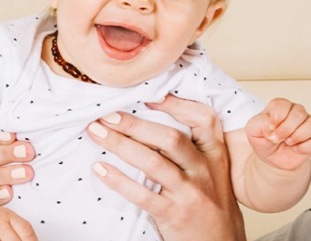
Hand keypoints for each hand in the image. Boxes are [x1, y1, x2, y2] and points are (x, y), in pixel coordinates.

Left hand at [87, 96, 245, 240]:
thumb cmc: (211, 202)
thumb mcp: (213, 170)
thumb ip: (192, 146)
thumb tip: (153, 113)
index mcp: (214, 155)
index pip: (204, 120)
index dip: (177, 104)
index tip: (148, 96)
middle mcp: (204, 171)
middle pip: (169, 138)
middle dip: (134, 124)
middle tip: (106, 115)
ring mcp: (189, 193)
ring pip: (152, 162)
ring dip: (120, 144)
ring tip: (96, 133)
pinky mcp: (173, 214)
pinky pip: (142, 194)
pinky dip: (118, 180)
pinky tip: (100, 169)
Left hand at [245, 98, 310, 170]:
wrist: (272, 158)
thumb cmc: (264, 140)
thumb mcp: (253, 131)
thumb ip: (259, 123)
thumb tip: (273, 126)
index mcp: (280, 107)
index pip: (283, 104)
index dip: (277, 117)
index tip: (271, 128)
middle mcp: (296, 112)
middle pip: (299, 112)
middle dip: (286, 129)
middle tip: (277, 139)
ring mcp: (308, 124)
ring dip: (298, 136)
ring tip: (288, 143)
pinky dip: (305, 146)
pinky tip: (296, 149)